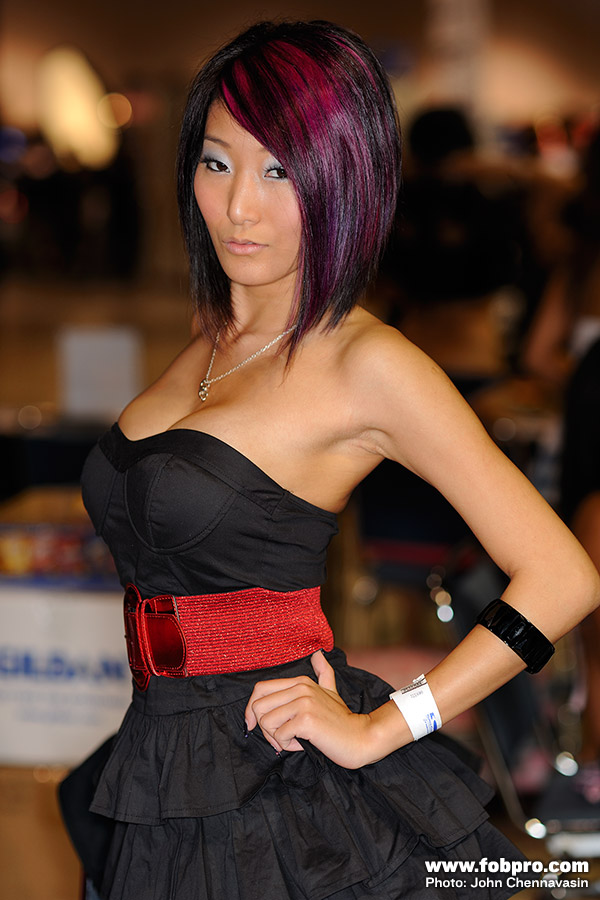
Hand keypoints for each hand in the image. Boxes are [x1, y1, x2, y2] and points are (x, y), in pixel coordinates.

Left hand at [244, 650, 377, 768]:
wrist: (361, 738)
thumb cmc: (342, 720)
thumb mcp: (331, 691)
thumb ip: (323, 673)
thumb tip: (319, 653)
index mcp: (300, 681)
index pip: (260, 689)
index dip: (251, 709)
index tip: (254, 725)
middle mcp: (300, 688)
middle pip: (257, 706)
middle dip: (264, 728)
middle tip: (281, 737)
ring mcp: (304, 702)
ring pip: (266, 722)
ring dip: (276, 738)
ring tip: (295, 739)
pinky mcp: (306, 720)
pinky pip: (279, 736)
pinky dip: (287, 746)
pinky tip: (303, 744)